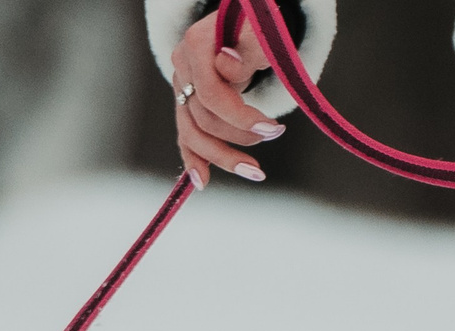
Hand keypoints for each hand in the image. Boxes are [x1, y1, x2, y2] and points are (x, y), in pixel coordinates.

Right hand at [171, 12, 283, 188]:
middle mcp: (181, 68)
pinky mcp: (186, 103)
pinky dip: (193, 160)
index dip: (241, 118)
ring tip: (254, 171)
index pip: (211, 95)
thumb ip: (245, 49)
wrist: (241, 24)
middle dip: (238, 137)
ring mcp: (181, 87)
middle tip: (273, 136)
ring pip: (192, 133)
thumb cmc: (254, 27)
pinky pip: (185, 137)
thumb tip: (229, 65)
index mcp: (195, 46)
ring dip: (222, 157)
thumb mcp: (257, 32)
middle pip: (201, 118)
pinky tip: (202, 183)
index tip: (274, 129)